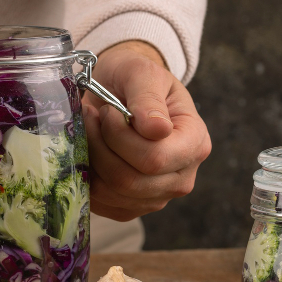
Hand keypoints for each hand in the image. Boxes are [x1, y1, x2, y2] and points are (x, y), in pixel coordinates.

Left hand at [83, 41, 211, 220]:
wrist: (121, 91)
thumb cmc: (135, 79)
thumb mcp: (143, 73)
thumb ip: (149, 98)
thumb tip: (157, 130)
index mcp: (194, 143)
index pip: (155, 158)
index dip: (120, 137)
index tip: (108, 111)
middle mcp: (182, 176)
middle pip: (131, 180)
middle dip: (100, 147)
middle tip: (91, 118)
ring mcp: (157, 196)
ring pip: (112, 192)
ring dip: (90, 159)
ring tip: (88, 131)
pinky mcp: (131, 207)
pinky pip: (102, 203)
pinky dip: (86, 178)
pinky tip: (88, 152)